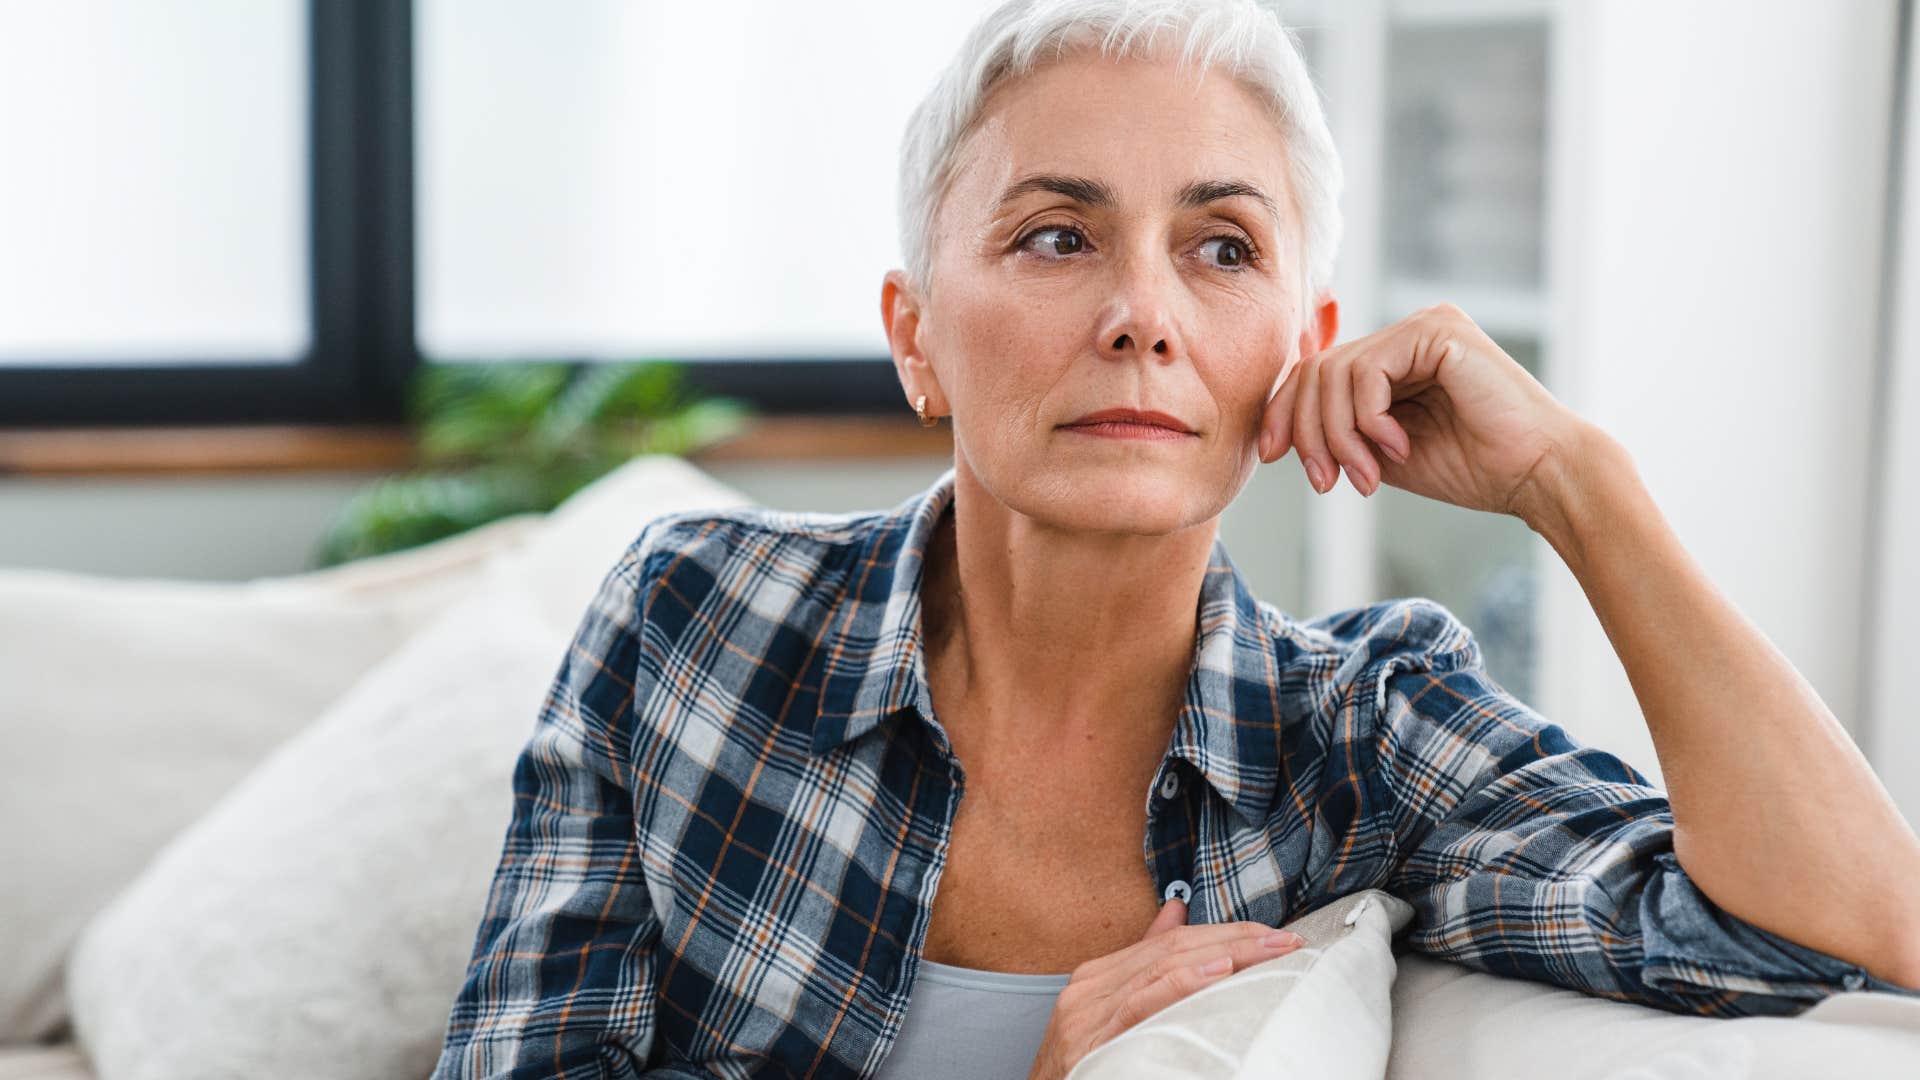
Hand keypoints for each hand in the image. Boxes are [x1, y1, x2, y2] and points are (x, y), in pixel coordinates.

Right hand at [1024, 898, 1306, 1079]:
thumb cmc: (1084, 1070)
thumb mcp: (1115, 1014)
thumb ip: (1148, 966)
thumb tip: (1177, 910)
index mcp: (1099, 976)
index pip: (1173, 941)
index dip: (1227, 933)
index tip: (1275, 938)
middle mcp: (1090, 986)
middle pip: (1173, 948)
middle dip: (1236, 940)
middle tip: (1286, 942)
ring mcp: (1087, 1012)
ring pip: (1165, 967)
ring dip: (1226, 956)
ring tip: (1268, 953)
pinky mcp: (1090, 1040)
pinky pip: (1143, 1002)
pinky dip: (1183, 982)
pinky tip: (1218, 971)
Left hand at [1258, 303, 1591, 522]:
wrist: (1535, 475)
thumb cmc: (1471, 469)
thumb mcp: (1381, 451)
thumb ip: (1340, 430)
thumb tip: (1276, 427)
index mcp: (1395, 357)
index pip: (1314, 372)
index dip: (1284, 413)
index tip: (1274, 458)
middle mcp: (1408, 332)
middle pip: (1316, 370)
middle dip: (1308, 432)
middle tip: (1326, 481)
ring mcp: (1424, 325)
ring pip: (1334, 372)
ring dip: (1339, 436)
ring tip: (1367, 475)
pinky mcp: (1438, 330)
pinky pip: (1367, 371)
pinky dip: (1368, 419)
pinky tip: (1398, 448)